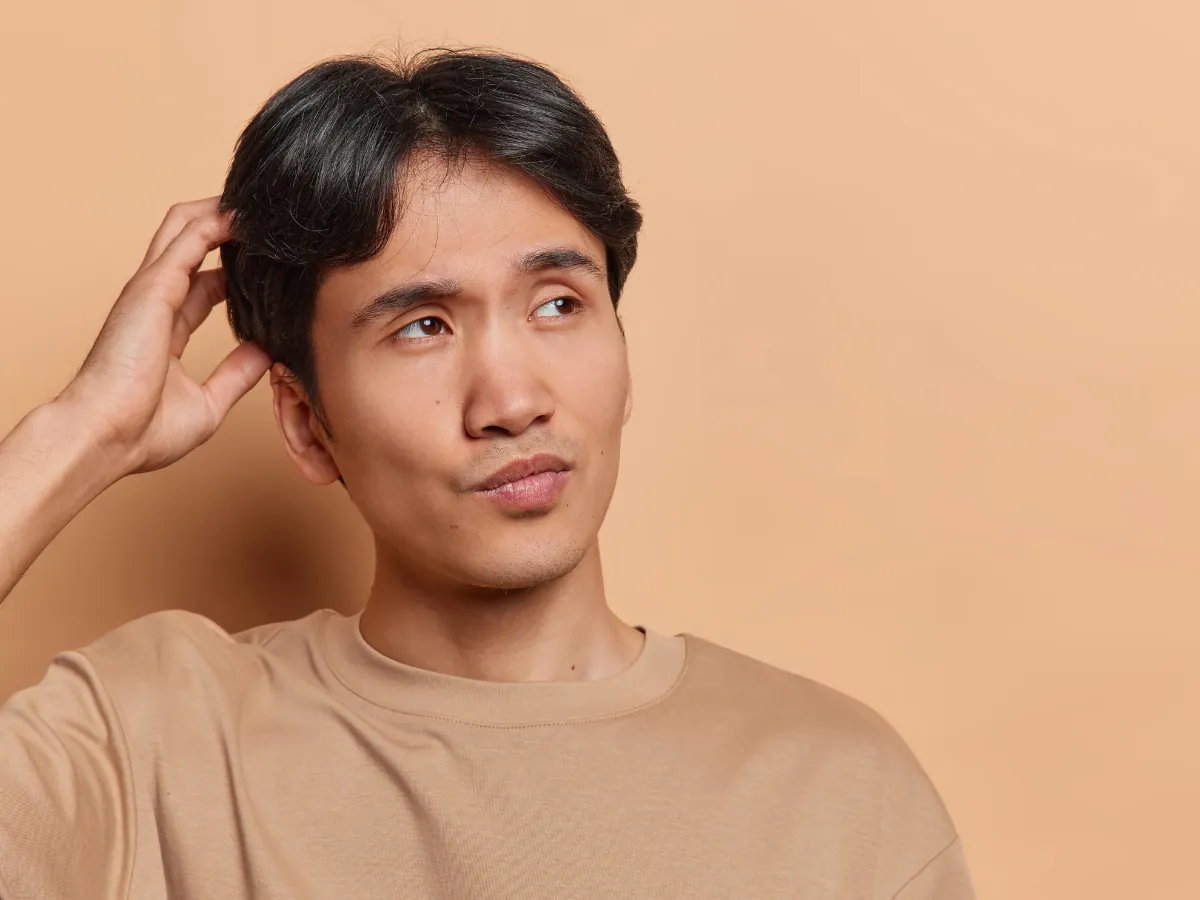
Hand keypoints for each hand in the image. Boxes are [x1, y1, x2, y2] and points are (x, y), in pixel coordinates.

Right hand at [54, 197, 270, 475]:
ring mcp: (152, 289)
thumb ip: (237, 374)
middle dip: (226, 224)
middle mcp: (156, 301)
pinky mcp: (154, 285)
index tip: (270, 266)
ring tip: (261, 204)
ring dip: (222, 210)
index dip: (235, 270)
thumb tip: (267, 353)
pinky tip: (249, 215)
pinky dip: (219, 221)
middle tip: (268, 221)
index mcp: (165, 328)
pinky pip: (190, 237)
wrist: (107, 437)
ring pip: (186, 226)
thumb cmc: (143, 431)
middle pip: (190, 242)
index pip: (203, 284)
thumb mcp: (209, 403)